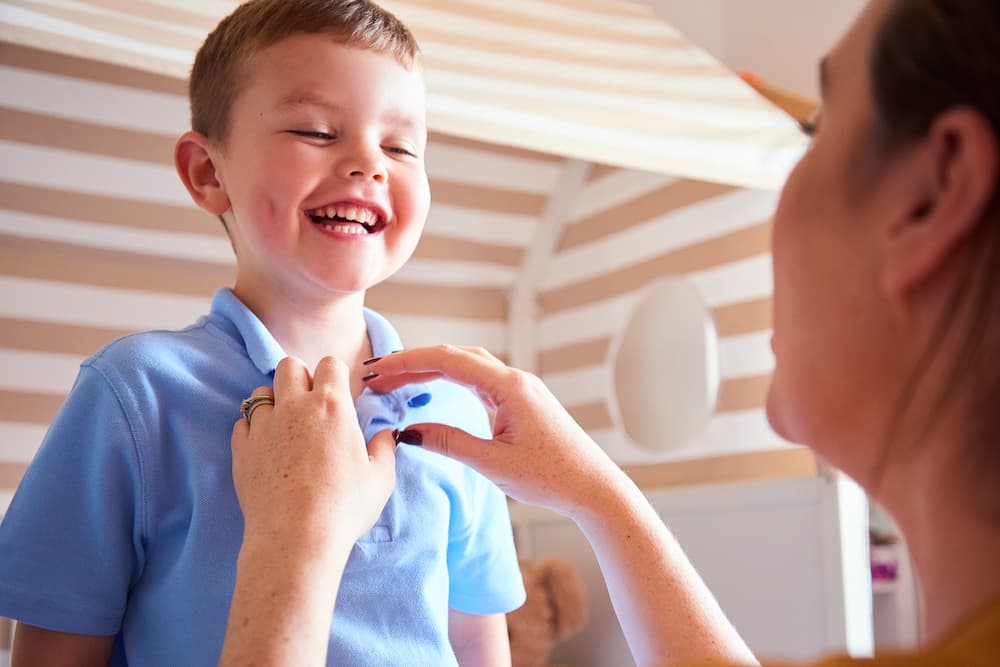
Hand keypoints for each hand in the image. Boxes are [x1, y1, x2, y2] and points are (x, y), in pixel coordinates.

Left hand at [231, 356, 396, 550]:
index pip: (329, 364)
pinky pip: (242, 423)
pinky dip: (253, 429)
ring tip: (285, 425)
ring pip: (260, 392)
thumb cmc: (343, 508)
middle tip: (309, 404)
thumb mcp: (380, 479)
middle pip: (289, 366)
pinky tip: (266, 447)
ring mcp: (264, 426)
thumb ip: (384, 449)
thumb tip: (386, 435)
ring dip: (274, 402)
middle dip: (300, 377)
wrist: (296, 538)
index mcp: (332, 406)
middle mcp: (295, 407)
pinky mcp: (242, 449)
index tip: (338, 394)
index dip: (335, 375)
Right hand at [364, 346, 623, 518]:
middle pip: (455, 356)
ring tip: (396, 380)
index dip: (408, 363)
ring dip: (431, 368)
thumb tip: (407, 431)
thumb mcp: (493, 464)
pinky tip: (432, 387)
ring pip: (467, 365)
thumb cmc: (550, 478)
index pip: (448, 361)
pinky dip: (450, 379)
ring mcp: (520, 388)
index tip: (377, 370)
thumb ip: (448, 443)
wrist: (594, 488)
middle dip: (413, 363)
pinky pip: (479, 379)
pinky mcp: (522, 400)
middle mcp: (515, 379)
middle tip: (376, 375)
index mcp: (509, 387)